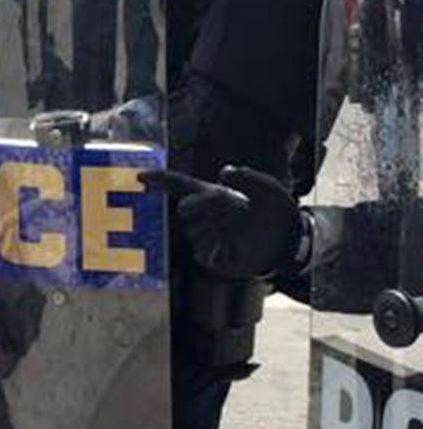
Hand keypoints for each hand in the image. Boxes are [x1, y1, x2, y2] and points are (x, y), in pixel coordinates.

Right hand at [141, 165, 302, 279]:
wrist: (287, 242)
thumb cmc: (277, 212)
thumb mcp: (268, 188)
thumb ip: (247, 177)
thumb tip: (223, 172)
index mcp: (214, 195)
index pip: (181, 185)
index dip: (160, 180)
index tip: (140, 176)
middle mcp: (206, 215)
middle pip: (185, 208)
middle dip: (202, 206)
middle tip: (232, 205)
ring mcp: (206, 236)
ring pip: (194, 231)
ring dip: (214, 228)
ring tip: (238, 229)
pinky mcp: (211, 256)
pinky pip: (202, 251)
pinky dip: (216, 247)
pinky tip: (232, 245)